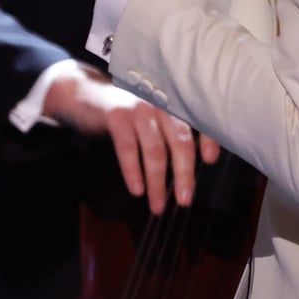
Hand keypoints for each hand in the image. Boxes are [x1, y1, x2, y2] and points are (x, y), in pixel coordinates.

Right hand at [43, 67, 219, 213]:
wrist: (87, 93)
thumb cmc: (128, 110)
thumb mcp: (156, 112)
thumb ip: (175, 127)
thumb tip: (198, 160)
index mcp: (176, 102)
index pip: (200, 121)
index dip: (208, 140)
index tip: (210, 161)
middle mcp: (162, 102)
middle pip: (180, 142)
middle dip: (184, 175)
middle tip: (185, 200)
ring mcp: (140, 109)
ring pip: (155, 151)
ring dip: (157, 183)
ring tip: (157, 206)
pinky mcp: (118, 117)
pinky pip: (128, 149)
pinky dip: (133, 172)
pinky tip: (136, 190)